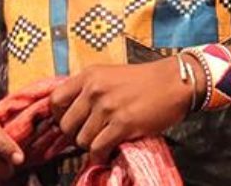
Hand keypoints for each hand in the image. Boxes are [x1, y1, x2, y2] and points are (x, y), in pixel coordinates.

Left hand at [49, 60, 191, 164]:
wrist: (174, 82)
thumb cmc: (144, 81)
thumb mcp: (109, 75)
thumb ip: (88, 89)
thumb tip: (70, 113)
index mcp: (89, 76)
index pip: (55, 100)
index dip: (58, 116)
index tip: (70, 122)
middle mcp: (94, 90)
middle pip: (66, 125)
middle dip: (75, 135)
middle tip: (89, 136)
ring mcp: (108, 107)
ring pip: (82, 140)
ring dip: (91, 145)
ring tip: (104, 141)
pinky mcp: (123, 124)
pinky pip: (98, 148)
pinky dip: (101, 155)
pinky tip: (109, 151)